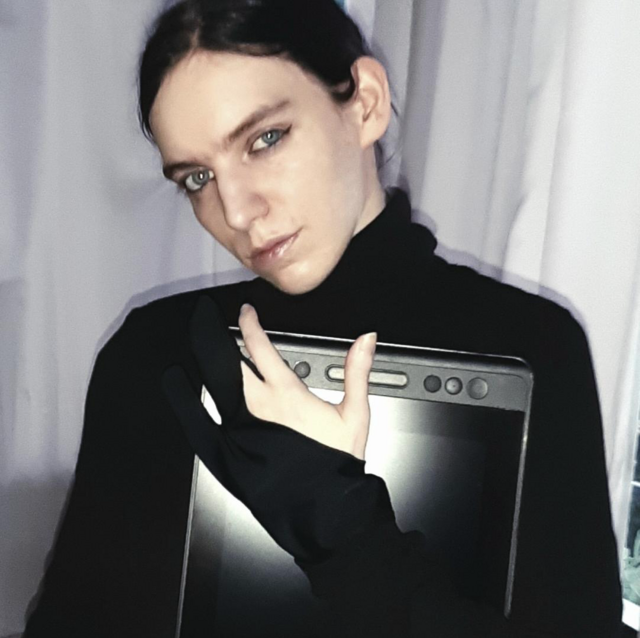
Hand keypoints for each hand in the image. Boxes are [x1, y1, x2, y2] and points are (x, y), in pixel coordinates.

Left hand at [162, 295, 392, 562]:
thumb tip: (365, 340)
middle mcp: (258, 407)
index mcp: (287, 394)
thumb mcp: (355, 414)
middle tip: (208, 320)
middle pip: (228, 361)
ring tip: (197, 345)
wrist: (324, 507)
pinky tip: (177, 387)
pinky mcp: (230, 453)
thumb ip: (356, 372)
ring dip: (205, 362)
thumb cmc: (337, 465)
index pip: (260, 348)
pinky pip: (202, 423)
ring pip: (213, 386)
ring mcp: (240, 430)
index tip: (245, 312)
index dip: (249, 324)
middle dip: (215, 336)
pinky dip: (188, 401)